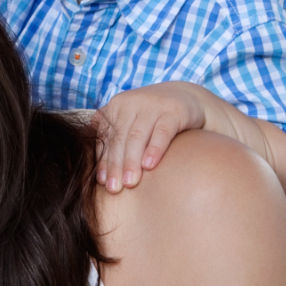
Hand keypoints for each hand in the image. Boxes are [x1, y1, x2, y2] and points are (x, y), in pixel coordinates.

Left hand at [94, 84, 211, 192]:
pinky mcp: (174, 110)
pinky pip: (162, 132)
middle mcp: (132, 102)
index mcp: (117, 106)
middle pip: (120, 138)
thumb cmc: (155, 117)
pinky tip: (149, 165)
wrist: (189, 97)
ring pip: (137, 136)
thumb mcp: (132, 121)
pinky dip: (154, 149)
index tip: (102, 183)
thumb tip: (96, 169)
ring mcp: (153, 104)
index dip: (104, 161)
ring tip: (130, 182)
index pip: (107, 138)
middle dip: (116, 165)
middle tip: (115, 189)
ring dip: (132, 161)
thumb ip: (114, 137)